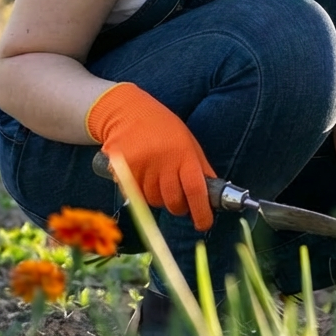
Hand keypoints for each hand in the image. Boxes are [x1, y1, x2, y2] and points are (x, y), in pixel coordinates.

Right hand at [86, 82, 216, 230]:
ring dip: (158, 199)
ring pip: (153, 201)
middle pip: (173, 202)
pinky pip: (134, 195)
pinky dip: (140, 193)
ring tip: (157, 179)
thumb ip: (201, 169)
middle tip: (179, 200)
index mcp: (184, 154)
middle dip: (179, 207)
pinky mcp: (121, 170)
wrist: (129, 111)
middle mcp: (163, 162)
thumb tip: (214, 197)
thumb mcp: (190, 143)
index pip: (196, 190)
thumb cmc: (165, 128)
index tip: (204, 223)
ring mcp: (141, 167)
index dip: (202, 212)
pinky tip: (142, 176)